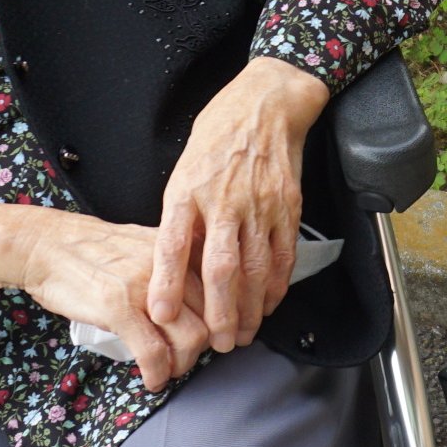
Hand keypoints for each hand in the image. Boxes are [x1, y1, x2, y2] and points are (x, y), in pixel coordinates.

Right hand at [14, 210, 210, 391]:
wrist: (47, 246)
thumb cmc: (94, 250)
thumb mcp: (144, 244)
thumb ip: (174, 265)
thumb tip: (200, 296)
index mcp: (178, 250)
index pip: (222, 290)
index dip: (225, 321)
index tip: (218, 337)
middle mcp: (168, 266)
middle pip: (213, 317)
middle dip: (207, 348)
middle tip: (190, 358)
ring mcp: (144, 287)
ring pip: (191, 338)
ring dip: (184, 365)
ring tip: (170, 371)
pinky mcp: (118, 308)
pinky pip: (152, 352)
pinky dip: (158, 374)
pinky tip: (152, 380)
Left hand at [148, 56, 330, 352]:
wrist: (266, 104)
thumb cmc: (218, 135)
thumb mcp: (184, 169)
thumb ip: (181, 215)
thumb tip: (174, 263)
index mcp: (188, 190)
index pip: (172, 245)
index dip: (165, 283)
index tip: (159, 314)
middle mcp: (223, 200)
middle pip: (220, 268)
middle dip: (219, 312)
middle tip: (218, 343)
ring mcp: (259, 204)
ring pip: (255, 268)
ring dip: (251, 308)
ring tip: (245, 333)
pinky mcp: (287, 205)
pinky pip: (283, 254)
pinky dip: (278, 284)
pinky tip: (271, 302)